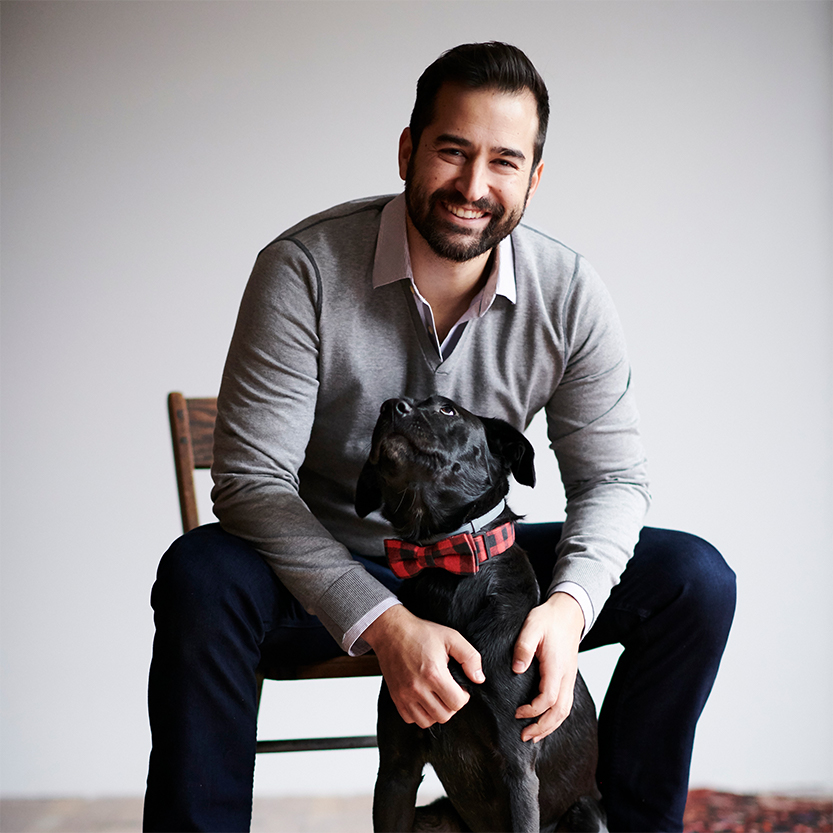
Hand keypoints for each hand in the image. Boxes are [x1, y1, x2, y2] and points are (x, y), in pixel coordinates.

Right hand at [362, 604, 484, 728]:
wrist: (391, 631)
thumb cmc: (421, 633)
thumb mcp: (451, 637)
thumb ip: (470, 657)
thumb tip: (479, 679)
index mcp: (434, 674)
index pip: (457, 703)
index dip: (463, 695)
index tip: (459, 685)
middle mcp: (417, 688)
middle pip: (444, 715)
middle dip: (451, 704)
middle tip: (449, 690)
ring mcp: (404, 695)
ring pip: (428, 721)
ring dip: (436, 711)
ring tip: (437, 695)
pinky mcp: (395, 698)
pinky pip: (411, 719)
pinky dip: (419, 714)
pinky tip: (423, 699)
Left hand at [512, 591, 584, 742]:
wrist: (568, 612)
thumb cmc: (548, 619)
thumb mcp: (531, 627)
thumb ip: (523, 648)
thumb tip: (517, 670)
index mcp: (556, 667)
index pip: (548, 698)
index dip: (533, 710)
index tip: (517, 713)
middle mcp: (566, 676)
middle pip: (560, 711)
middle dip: (543, 727)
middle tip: (525, 737)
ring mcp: (569, 677)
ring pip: (565, 710)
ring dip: (550, 725)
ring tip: (534, 735)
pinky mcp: (568, 676)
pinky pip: (565, 703)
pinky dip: (556, 716)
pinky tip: (545, 720)